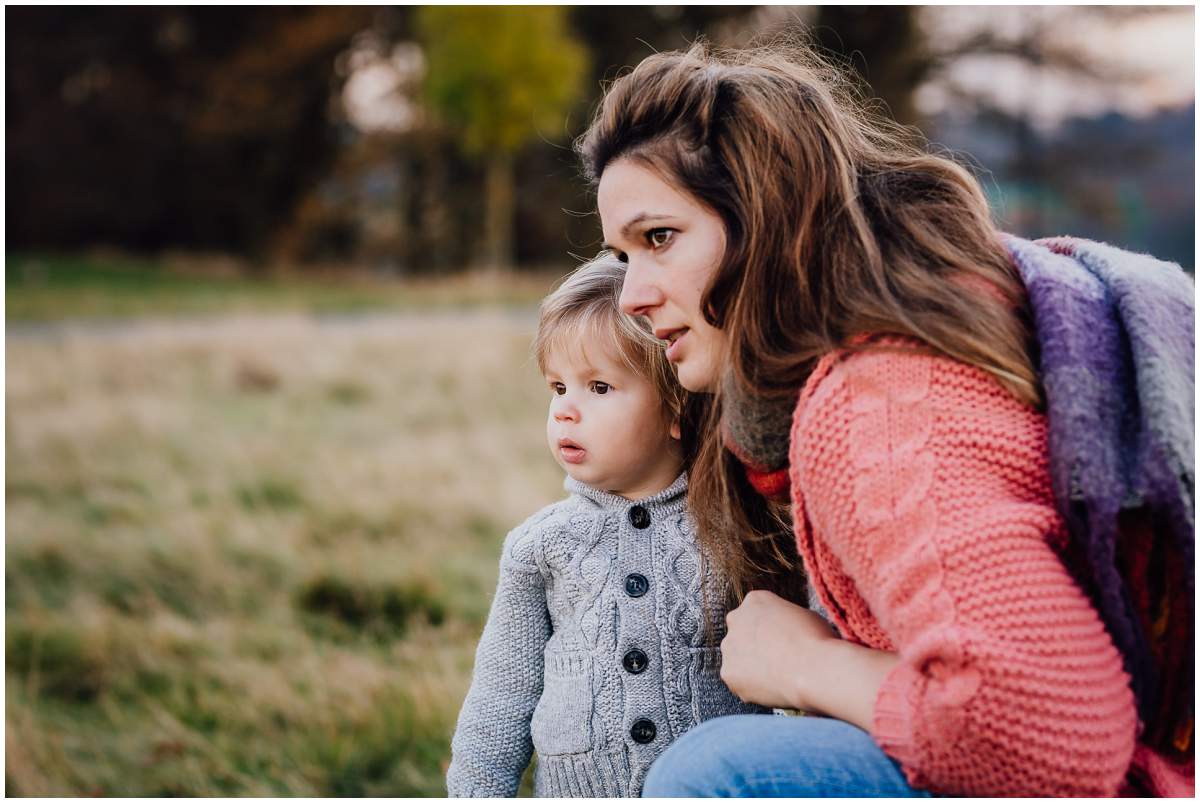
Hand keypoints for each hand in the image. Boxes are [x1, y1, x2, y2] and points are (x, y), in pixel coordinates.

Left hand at [719, 589, 838, 710]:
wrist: (812, 668)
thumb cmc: (817, 640)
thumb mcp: (804, 615)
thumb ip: (785, 619)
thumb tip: (785, 631)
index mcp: (755, 600)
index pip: (756, 612)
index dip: (770, 629)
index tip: (781, 640)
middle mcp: (736, 619)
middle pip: (741, 632)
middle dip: (753, 644)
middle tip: (775, 659)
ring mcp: (730, 646)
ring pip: (736, 657)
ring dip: (750, 665)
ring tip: (776, 676)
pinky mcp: (728, 673)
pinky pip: (738, 680)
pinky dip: (750, 686)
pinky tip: (770, 688)